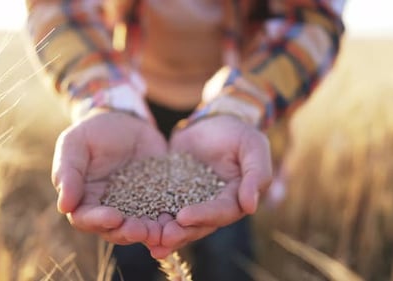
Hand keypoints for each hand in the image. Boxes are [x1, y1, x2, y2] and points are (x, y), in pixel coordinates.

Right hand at [52, 109, 167, 246]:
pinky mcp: (157, 198)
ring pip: (140, 227)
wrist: (126, 119)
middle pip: (115, 229)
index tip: (113, 217)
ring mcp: (135, 206)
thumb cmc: (93, 131)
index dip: (98, 221)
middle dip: (128, 232)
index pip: (86, 218)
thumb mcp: (74, 144)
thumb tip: (64, 206)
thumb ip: (68, 172)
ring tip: (160, 232)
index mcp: (85, 199)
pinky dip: (169, 221)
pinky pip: (163, 213)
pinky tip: (178, 221)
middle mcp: (109, 209)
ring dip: (150, 233)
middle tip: (140, 230)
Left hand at [149, 115, 271, 257]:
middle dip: (181, 232)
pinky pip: (162, 208)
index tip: (183, 217)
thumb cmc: (238, 132)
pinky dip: (152, 218)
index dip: (204, 215)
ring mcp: (192, 202)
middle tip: (162, 237)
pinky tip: (136, 225)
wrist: (212, 122)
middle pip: (199, 225)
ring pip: (179, 223)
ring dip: (165, 233)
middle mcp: (213, 206)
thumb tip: (250, 207)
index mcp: (236, 199)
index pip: (222, 211)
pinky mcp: (173, 194)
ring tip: (149, 240)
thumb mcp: (253, 146)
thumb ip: (256, 174)